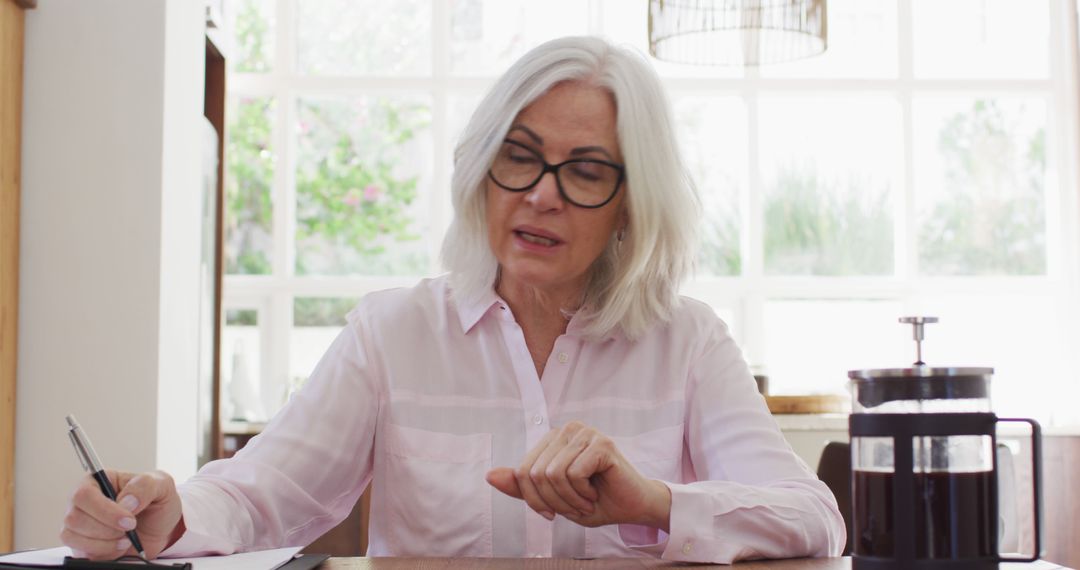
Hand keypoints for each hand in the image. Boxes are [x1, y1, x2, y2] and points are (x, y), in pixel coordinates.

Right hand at [61, 470, 184, 559]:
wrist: (161, 526)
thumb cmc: (158, 500)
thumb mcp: (162, 485)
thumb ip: (145, 486)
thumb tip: (126, 501)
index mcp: (99, 480)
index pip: (83, 495)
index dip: (104, 511)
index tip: (129, 521)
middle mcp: (84, 501)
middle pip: (74, 518)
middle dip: (106, 529)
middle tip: (130, 530)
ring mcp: (80, 523)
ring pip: (73, 537)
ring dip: (104, 543)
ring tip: (126, 539)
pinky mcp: (82, 543)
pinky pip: (80, 552)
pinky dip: (102, 553)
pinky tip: (119, 546)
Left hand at [485, 421, 670, 529]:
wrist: (632, 507)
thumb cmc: (594, 501)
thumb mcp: (551, 498)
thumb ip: (523, 487)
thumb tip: (489, 476)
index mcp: (552, 439)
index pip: (522, 471)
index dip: (533, 499)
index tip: (551, 513)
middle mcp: (567, 430)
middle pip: (536, 473)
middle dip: (553, 501)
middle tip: (575, 508)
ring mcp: (585, 433)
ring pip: (553, 474)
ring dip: (569, 500)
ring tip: (586, 501)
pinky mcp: (601, 443)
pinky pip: (574, 474)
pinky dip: (583, 493)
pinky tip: (596, 492)